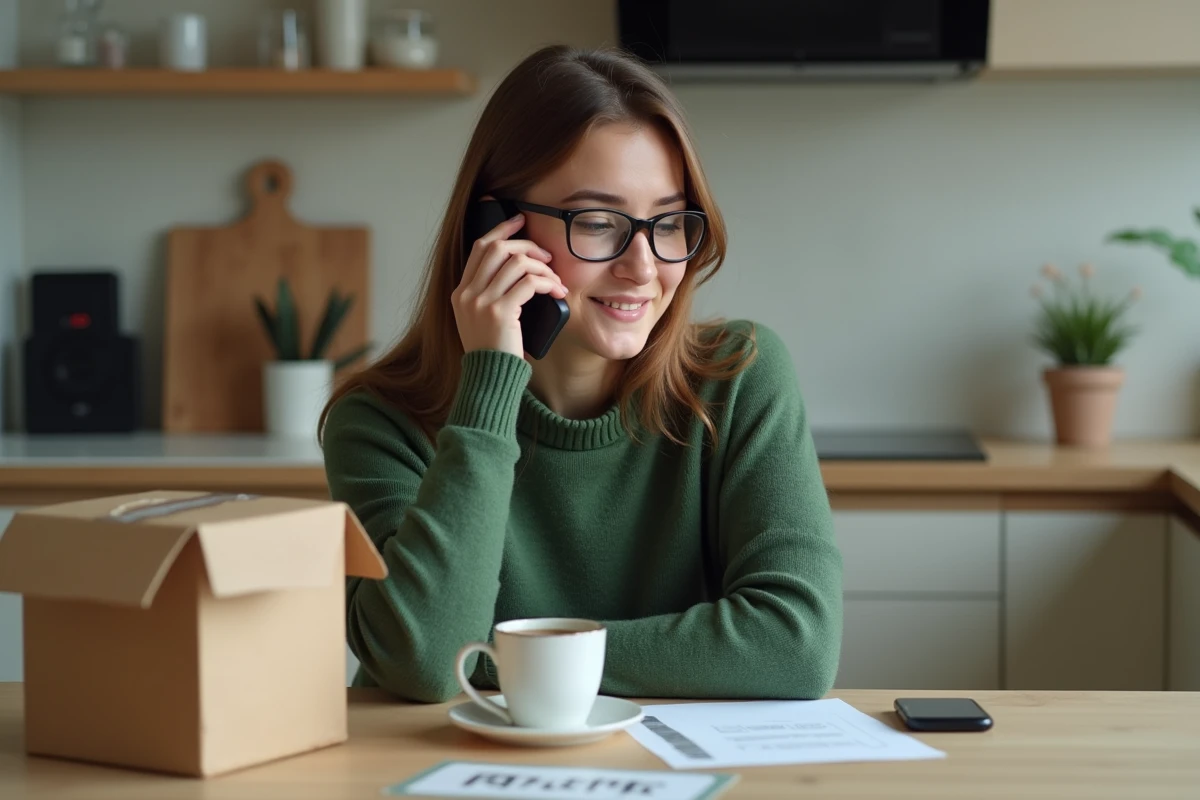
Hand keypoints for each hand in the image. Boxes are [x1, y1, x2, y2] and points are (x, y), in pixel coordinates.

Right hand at [453, 213, 567, 358]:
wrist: (489, 378)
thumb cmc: (493, 351)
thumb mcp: (481, 320)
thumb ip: (489, 295)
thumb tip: (519, 268)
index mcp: (461, 292)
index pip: (479, 247)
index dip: (501, 230)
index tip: (519, 220)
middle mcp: (467, 293)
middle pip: (497, 248)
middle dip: (527, 246)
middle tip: (547, 256)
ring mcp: (481, 302)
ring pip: (516, 263)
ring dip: (543, 268)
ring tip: (556, 281)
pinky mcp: (499, 312)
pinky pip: (529, 283)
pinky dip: (548, 283)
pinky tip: (558, 292)